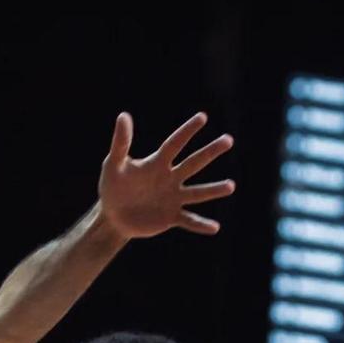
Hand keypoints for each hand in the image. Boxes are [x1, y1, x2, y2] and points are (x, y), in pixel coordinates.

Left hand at [98, 111, 235, 238]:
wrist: (113, 215)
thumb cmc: (112, 186)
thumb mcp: (113, 164)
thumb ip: (121, 143)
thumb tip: (124, 115)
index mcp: (157, 163)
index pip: (175, 144)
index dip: (187, 131)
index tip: (202, 117)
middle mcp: (170, 178)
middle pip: (193, 163)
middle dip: (210, 152)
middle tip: (228, 140)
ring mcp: (173, 198)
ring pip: (197, 193)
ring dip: (214, 190)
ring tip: (231, 186)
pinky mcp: (171, 217)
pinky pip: (189, 220)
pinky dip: (200, 224)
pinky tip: (215, 227)